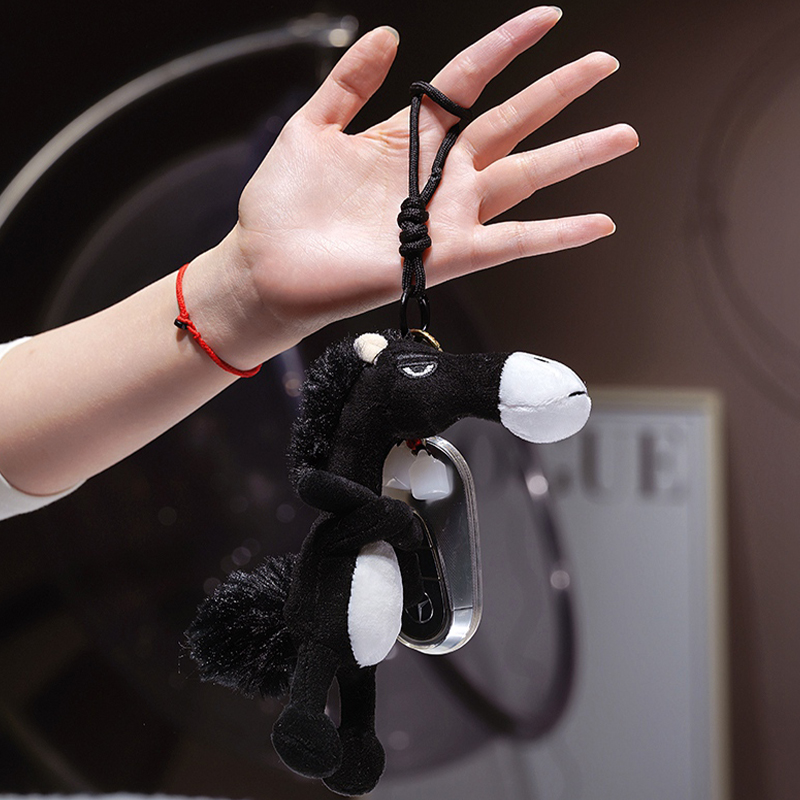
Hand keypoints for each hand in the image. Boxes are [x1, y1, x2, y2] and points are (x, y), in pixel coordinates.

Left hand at [209, 7, 636, 364]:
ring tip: (622, 134)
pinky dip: (556, 235)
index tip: (547, 17)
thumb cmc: (283, 207)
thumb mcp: (311, 126)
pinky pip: (511, 242)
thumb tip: (388, 35)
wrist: (267, 268)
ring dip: (575, 155)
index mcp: (406, 137)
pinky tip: (597, 223)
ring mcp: (445, 215)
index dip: (507, 46)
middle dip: (559, 93)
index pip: (469, 80)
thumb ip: (348, 82)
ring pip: (525, 177)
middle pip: (512, 124)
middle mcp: (435, 175)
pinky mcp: (446, 255)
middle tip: (604, 66)